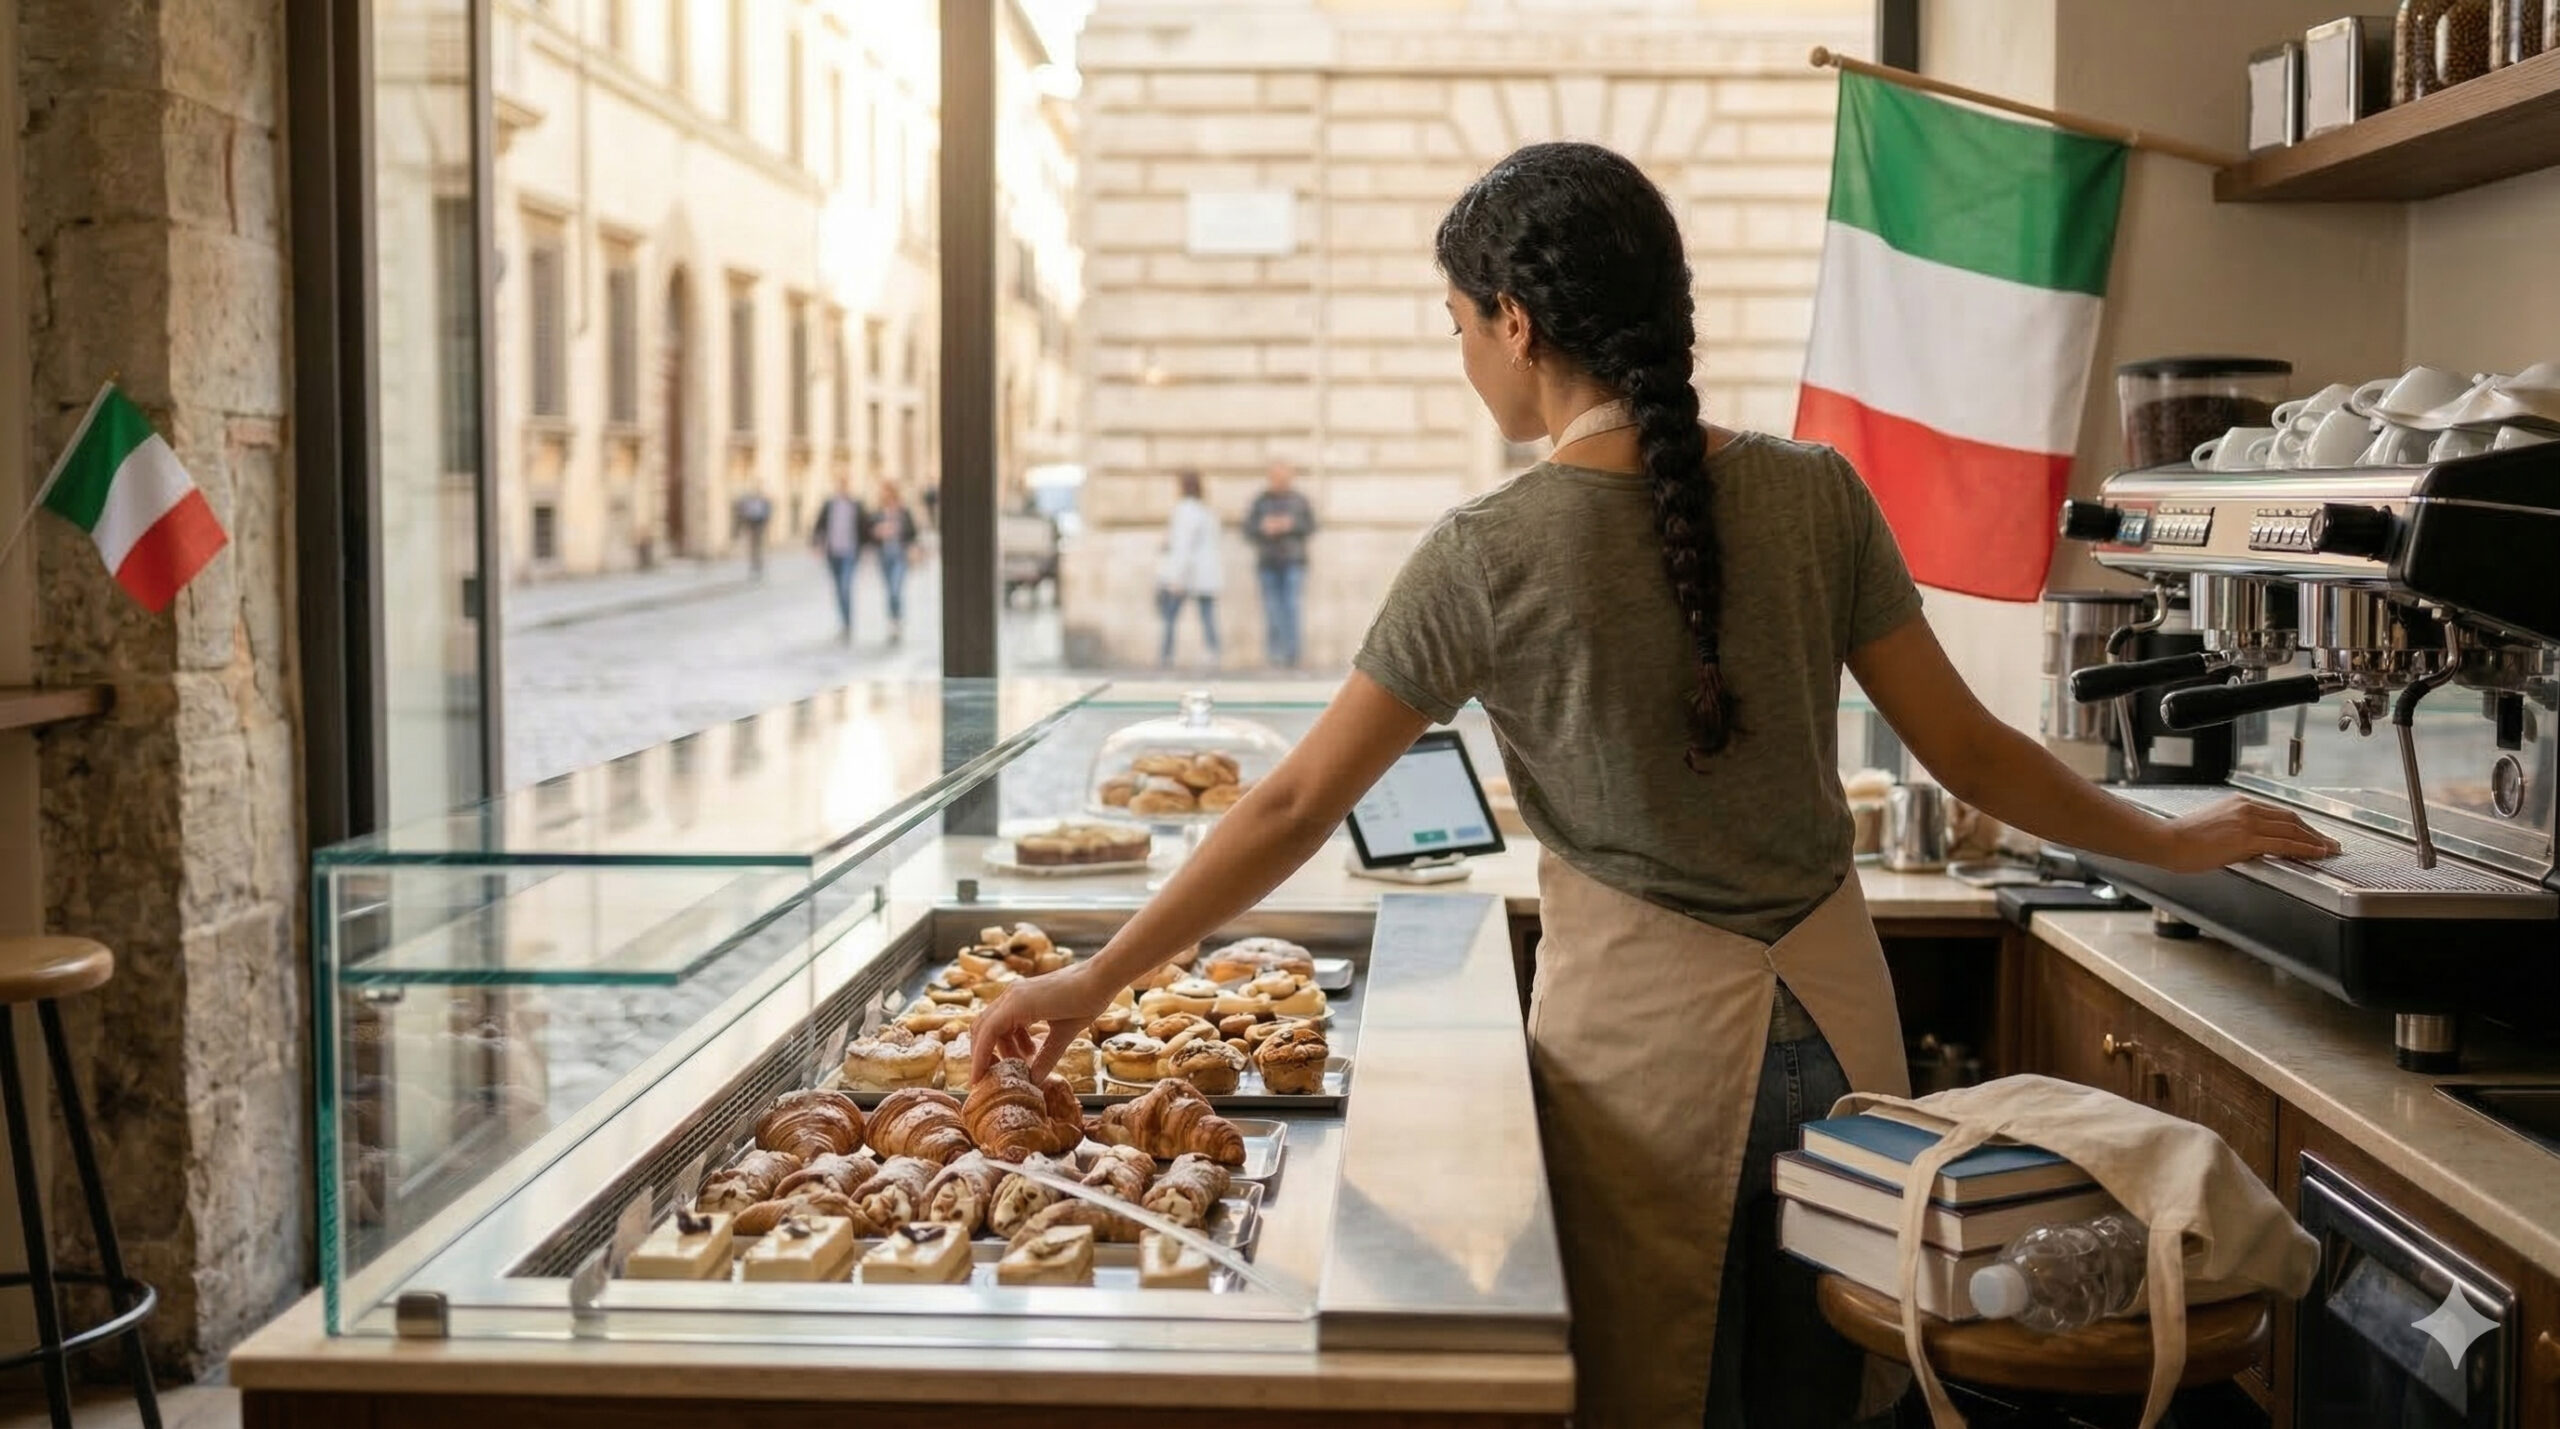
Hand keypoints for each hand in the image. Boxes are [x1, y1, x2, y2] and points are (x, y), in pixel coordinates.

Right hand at [972, 961, 1115, 1081]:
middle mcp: (1011, 995)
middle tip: (992, 1076)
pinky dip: (1014, 1036)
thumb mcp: (1066, 1034)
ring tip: (1020, 1065)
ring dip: (1003, 1046)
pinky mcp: (1026, 994)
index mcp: (1016, 1003)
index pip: (986, 1034)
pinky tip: (1031, 1050)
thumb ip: (1046, 1058)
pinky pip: (1010, 1018)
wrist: (1101, 976)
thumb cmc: (1086, 1000)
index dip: (979, 1059)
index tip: (976, 1081)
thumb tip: (1032, 1082)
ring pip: (996, 1023)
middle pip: (983, 1027)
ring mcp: (1017, 993)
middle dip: (985, 1053)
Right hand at [2147, 796, 2339, 872]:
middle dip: (2313, 832)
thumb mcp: (2214, 828)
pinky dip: (2304, 847)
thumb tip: (2253, 847)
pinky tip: (2316, 853)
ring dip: (2315, 839)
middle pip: (2291, 818)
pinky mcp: (2246, 837)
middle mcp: (2246, 808)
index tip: (2312, 834)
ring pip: (2292, 828)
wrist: (2166, 841)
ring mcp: (2247, 821)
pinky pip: (2284, 842)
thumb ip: (2236, 833)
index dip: (2300, 825)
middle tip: (2329, 843)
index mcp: (2238, 804)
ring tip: (2329, 849)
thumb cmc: (2182, 840)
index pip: (2279, 813)